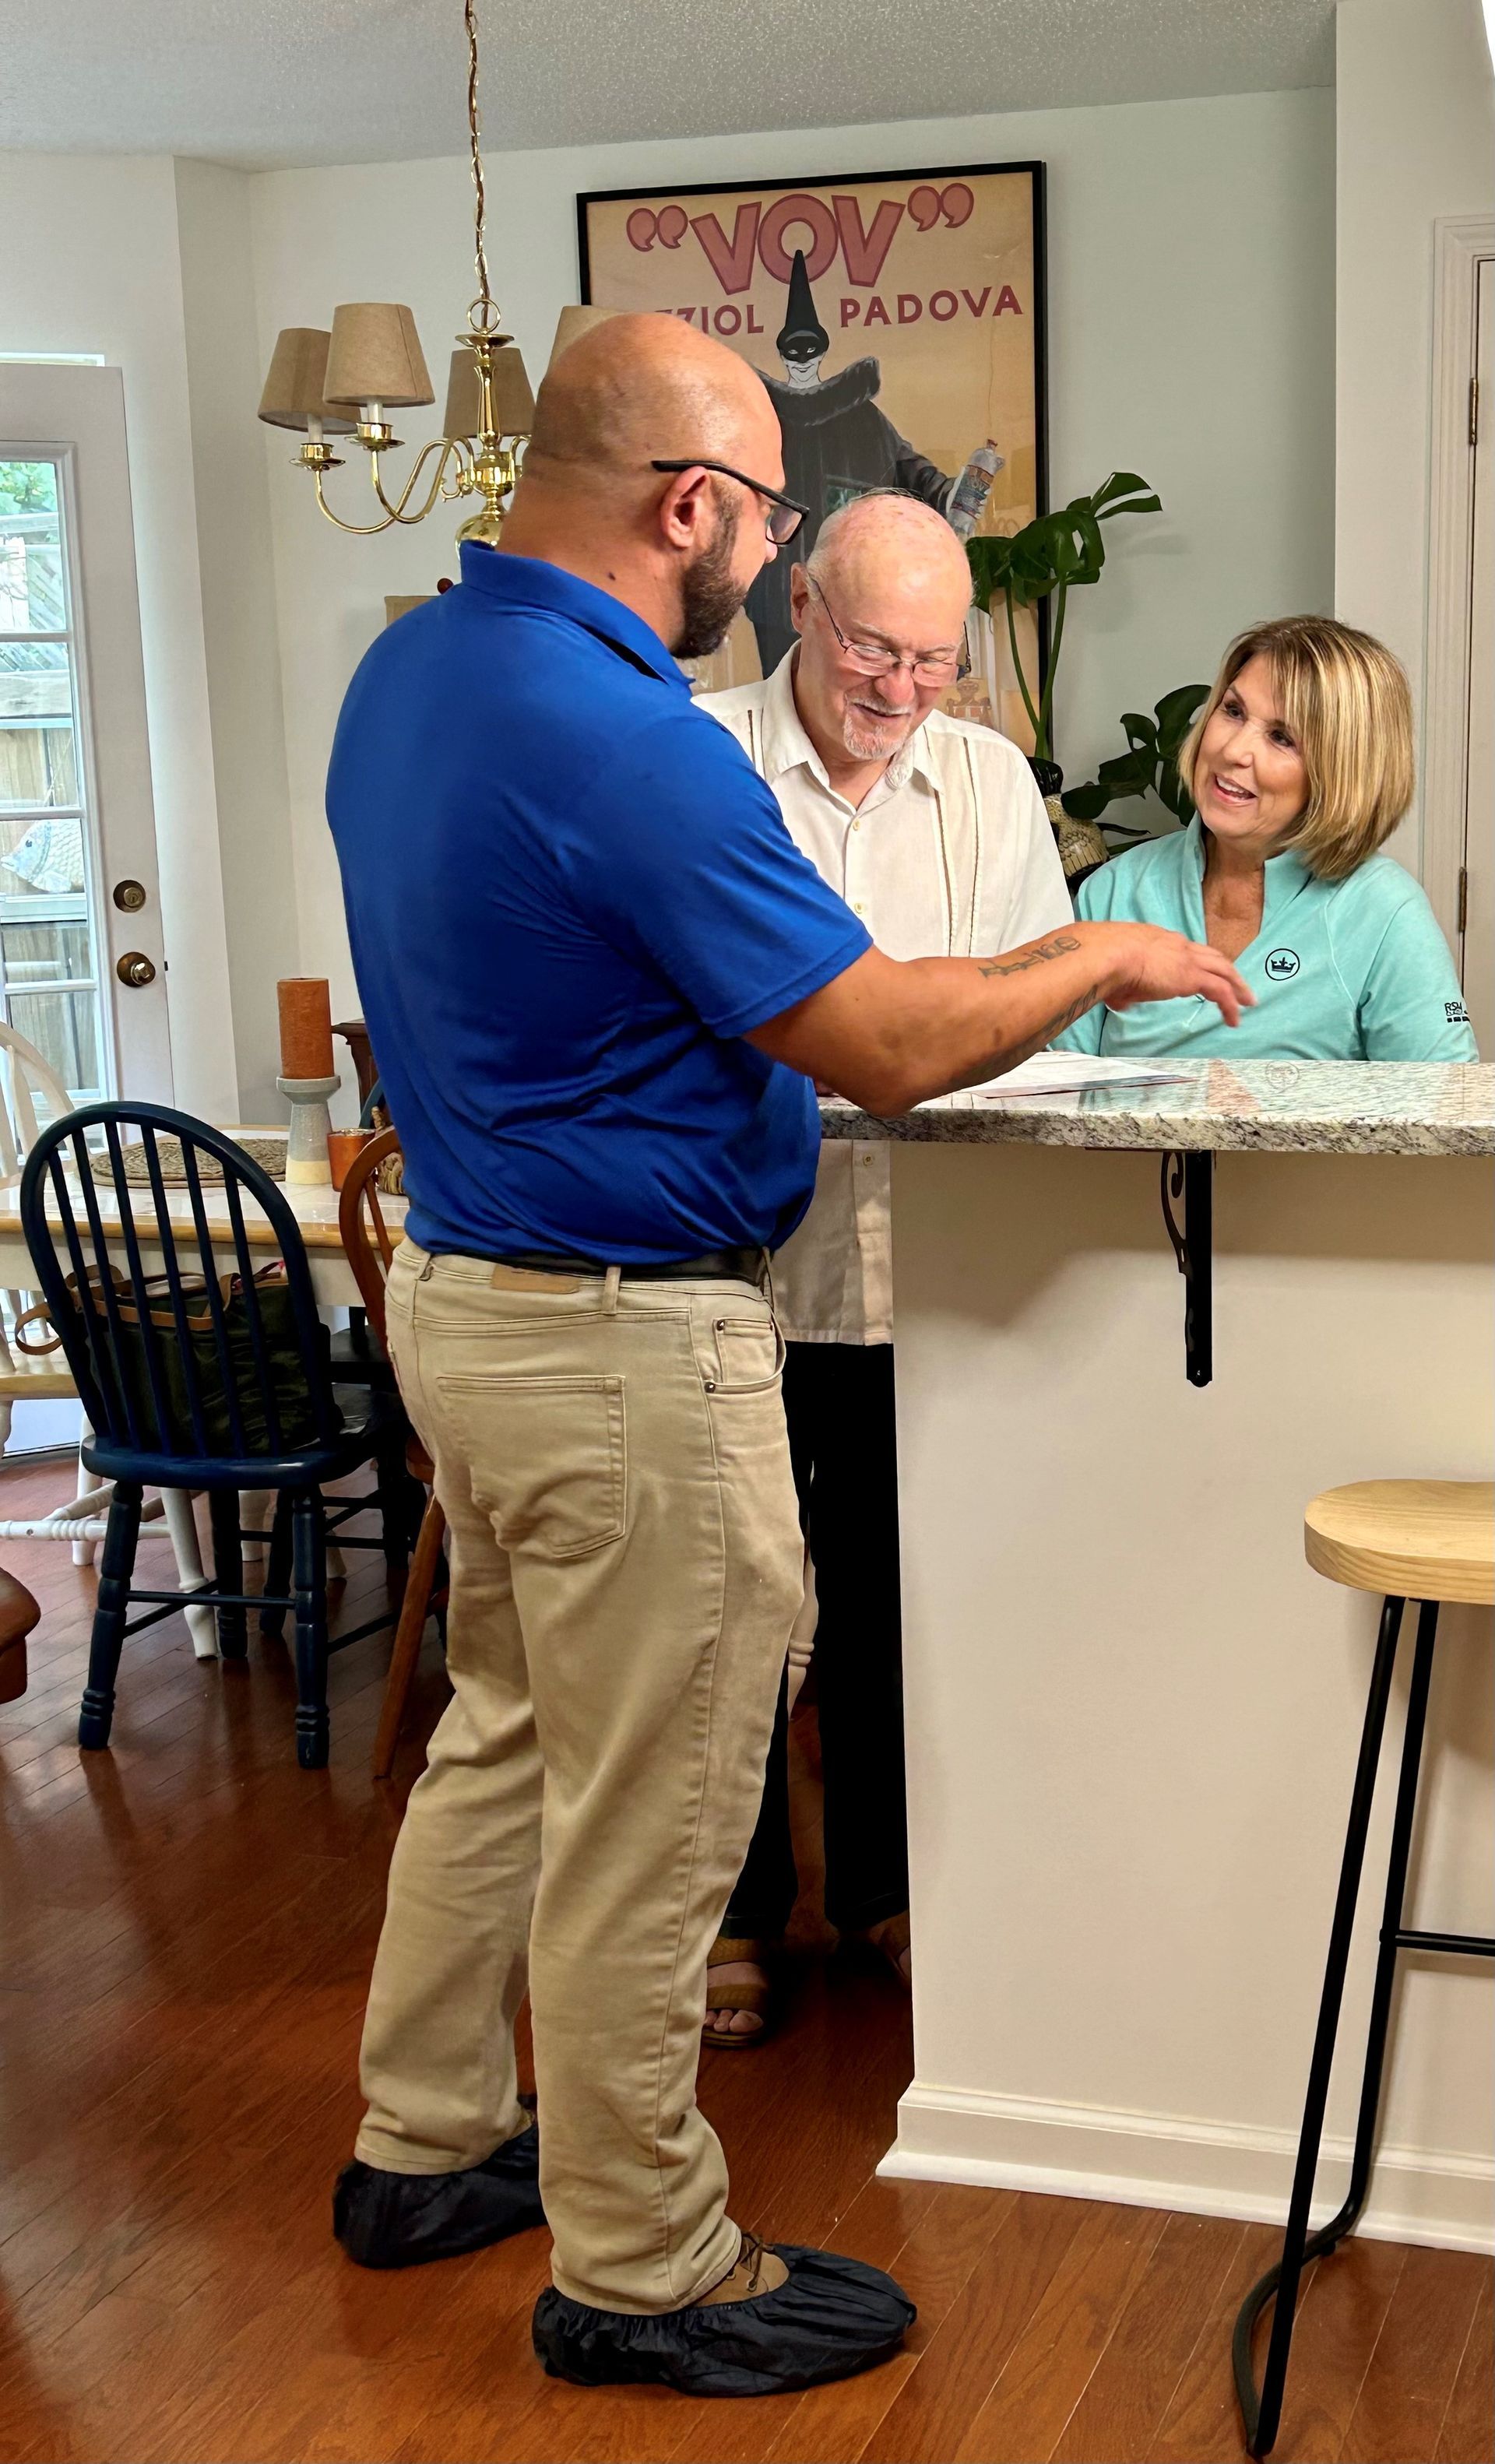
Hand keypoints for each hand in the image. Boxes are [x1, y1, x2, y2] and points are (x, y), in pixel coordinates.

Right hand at [1098, 923, 1254, 1027]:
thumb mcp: (1116, 976)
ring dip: (1237, 986)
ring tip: (1247, 1002)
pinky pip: (1221, 991)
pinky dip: (1230, 1005)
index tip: (1204, 975)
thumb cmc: (1106, 963)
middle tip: (1239, 987)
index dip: (1199, 962)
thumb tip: (1120, 999)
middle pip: (1213, 956)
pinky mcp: (1193, 976)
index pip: (1187, 951)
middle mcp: (1179, 946)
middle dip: (1228, 971)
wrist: (1110, 954)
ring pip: (1224, 970)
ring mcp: (1188, 959)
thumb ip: (1123, 989)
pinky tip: (1234, 1019)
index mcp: (1160, 941)